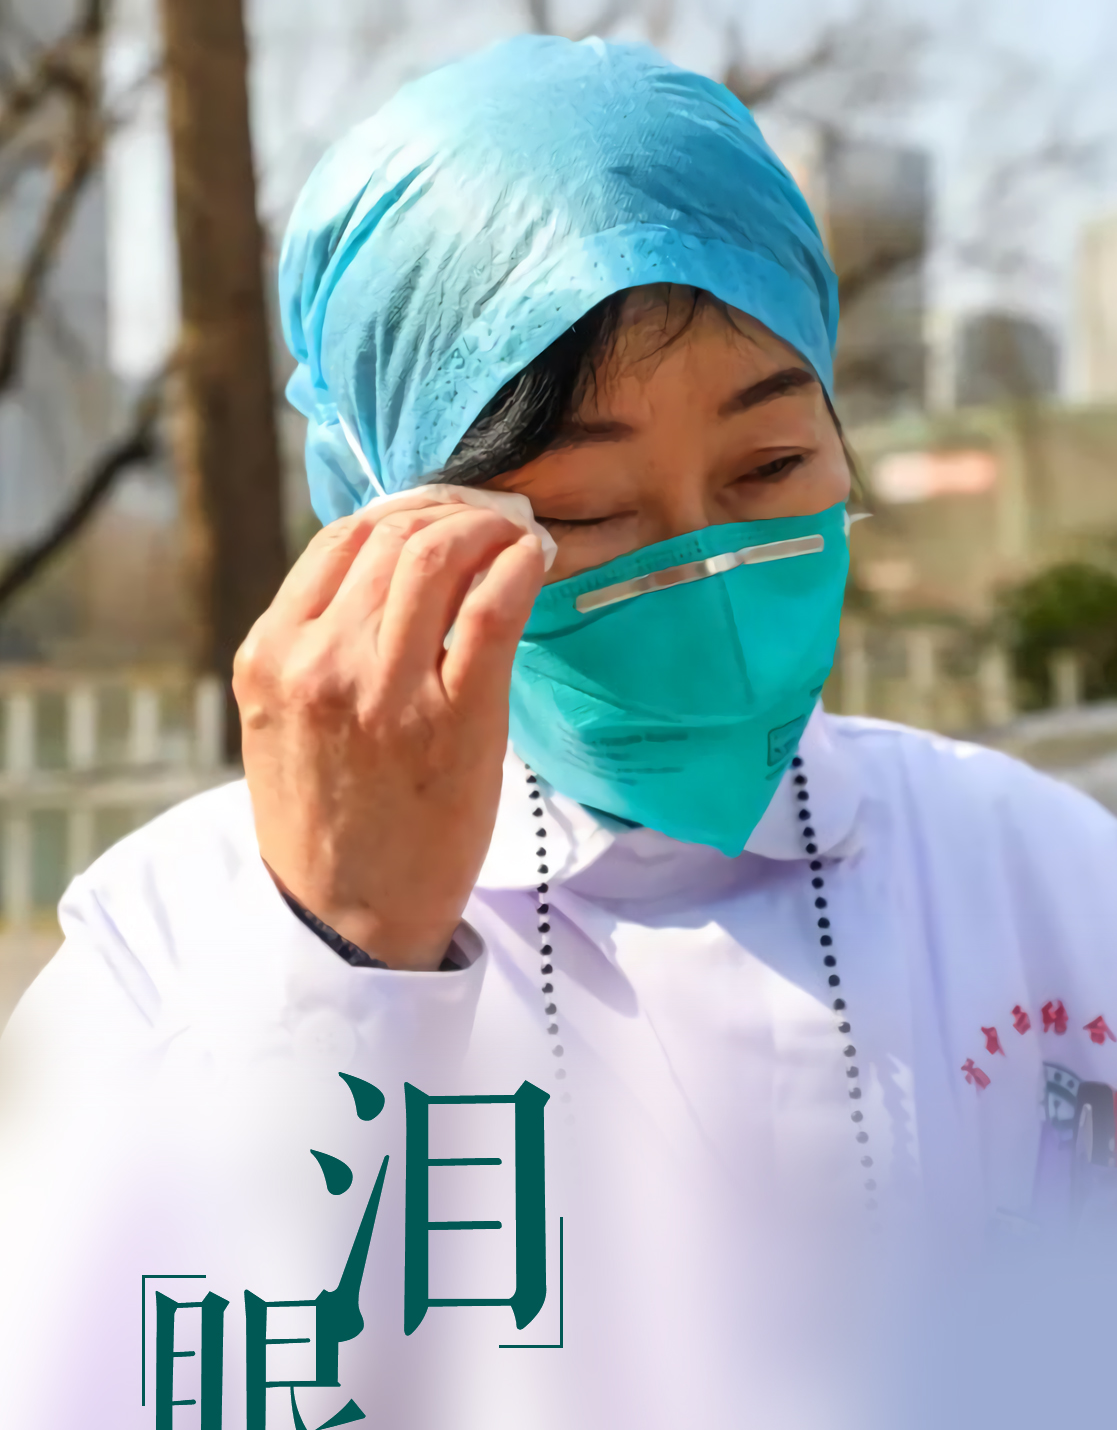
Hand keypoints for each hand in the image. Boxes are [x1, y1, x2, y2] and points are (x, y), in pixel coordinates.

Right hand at [234, 494, 545, 968]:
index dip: (401, 513)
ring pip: (438, 557)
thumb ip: (314, 645)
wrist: (351, 917)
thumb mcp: (284, 720)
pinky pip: (492, 609)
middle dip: (451, 514)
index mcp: (271, 656)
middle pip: (393, 537)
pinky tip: (532, 560)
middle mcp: (320, 663)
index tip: (437, 519)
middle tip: (488, 521)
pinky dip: (518, 566)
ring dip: (486, 530)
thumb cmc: (328, 819)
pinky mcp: (455, 721)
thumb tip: (385, 564)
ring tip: (512, 539)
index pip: (340, 539)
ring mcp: (386, 692)